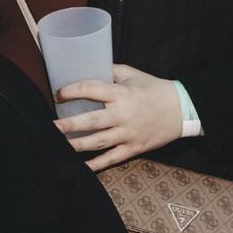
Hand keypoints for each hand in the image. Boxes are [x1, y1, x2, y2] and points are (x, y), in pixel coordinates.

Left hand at [55, 64, 182, 171]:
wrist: (183, 109)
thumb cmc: (155, 89)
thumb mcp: (133, 74)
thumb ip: (110, 70)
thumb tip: (87, 66)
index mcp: (122, 94)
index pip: (91, 90)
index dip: (72, 91)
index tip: (58, 94)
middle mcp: (123, 115)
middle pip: (91, 121)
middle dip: (68, 125)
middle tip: (49, 126)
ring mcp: (128, 134)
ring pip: (98, 142)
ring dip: (76, 145)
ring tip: (56, 145)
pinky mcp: (134, 148)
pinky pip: (111, 158)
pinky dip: (95, 164)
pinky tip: (80, 167)